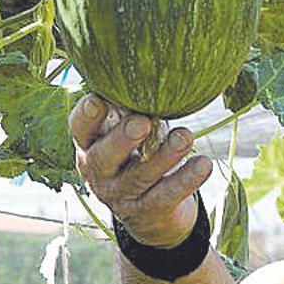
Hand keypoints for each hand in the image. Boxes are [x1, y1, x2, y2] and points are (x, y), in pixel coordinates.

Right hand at [69, 94, 211, 246]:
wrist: (149, 214)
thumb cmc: (137, 155)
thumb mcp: (126, 131)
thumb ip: (128, 107)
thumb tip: (145, 69)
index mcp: (89, 146)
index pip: (80, 129)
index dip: (86, 116)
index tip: (98, 99)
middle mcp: (100, 173)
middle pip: (103, 158)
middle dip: (122, 139)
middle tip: (142, 122)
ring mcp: (122, 196)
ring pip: (140, 176)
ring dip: (164, 156)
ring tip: (185, 137)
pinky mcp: (148, 212)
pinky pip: (166, 196)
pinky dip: (186, 180)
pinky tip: (203, 164)